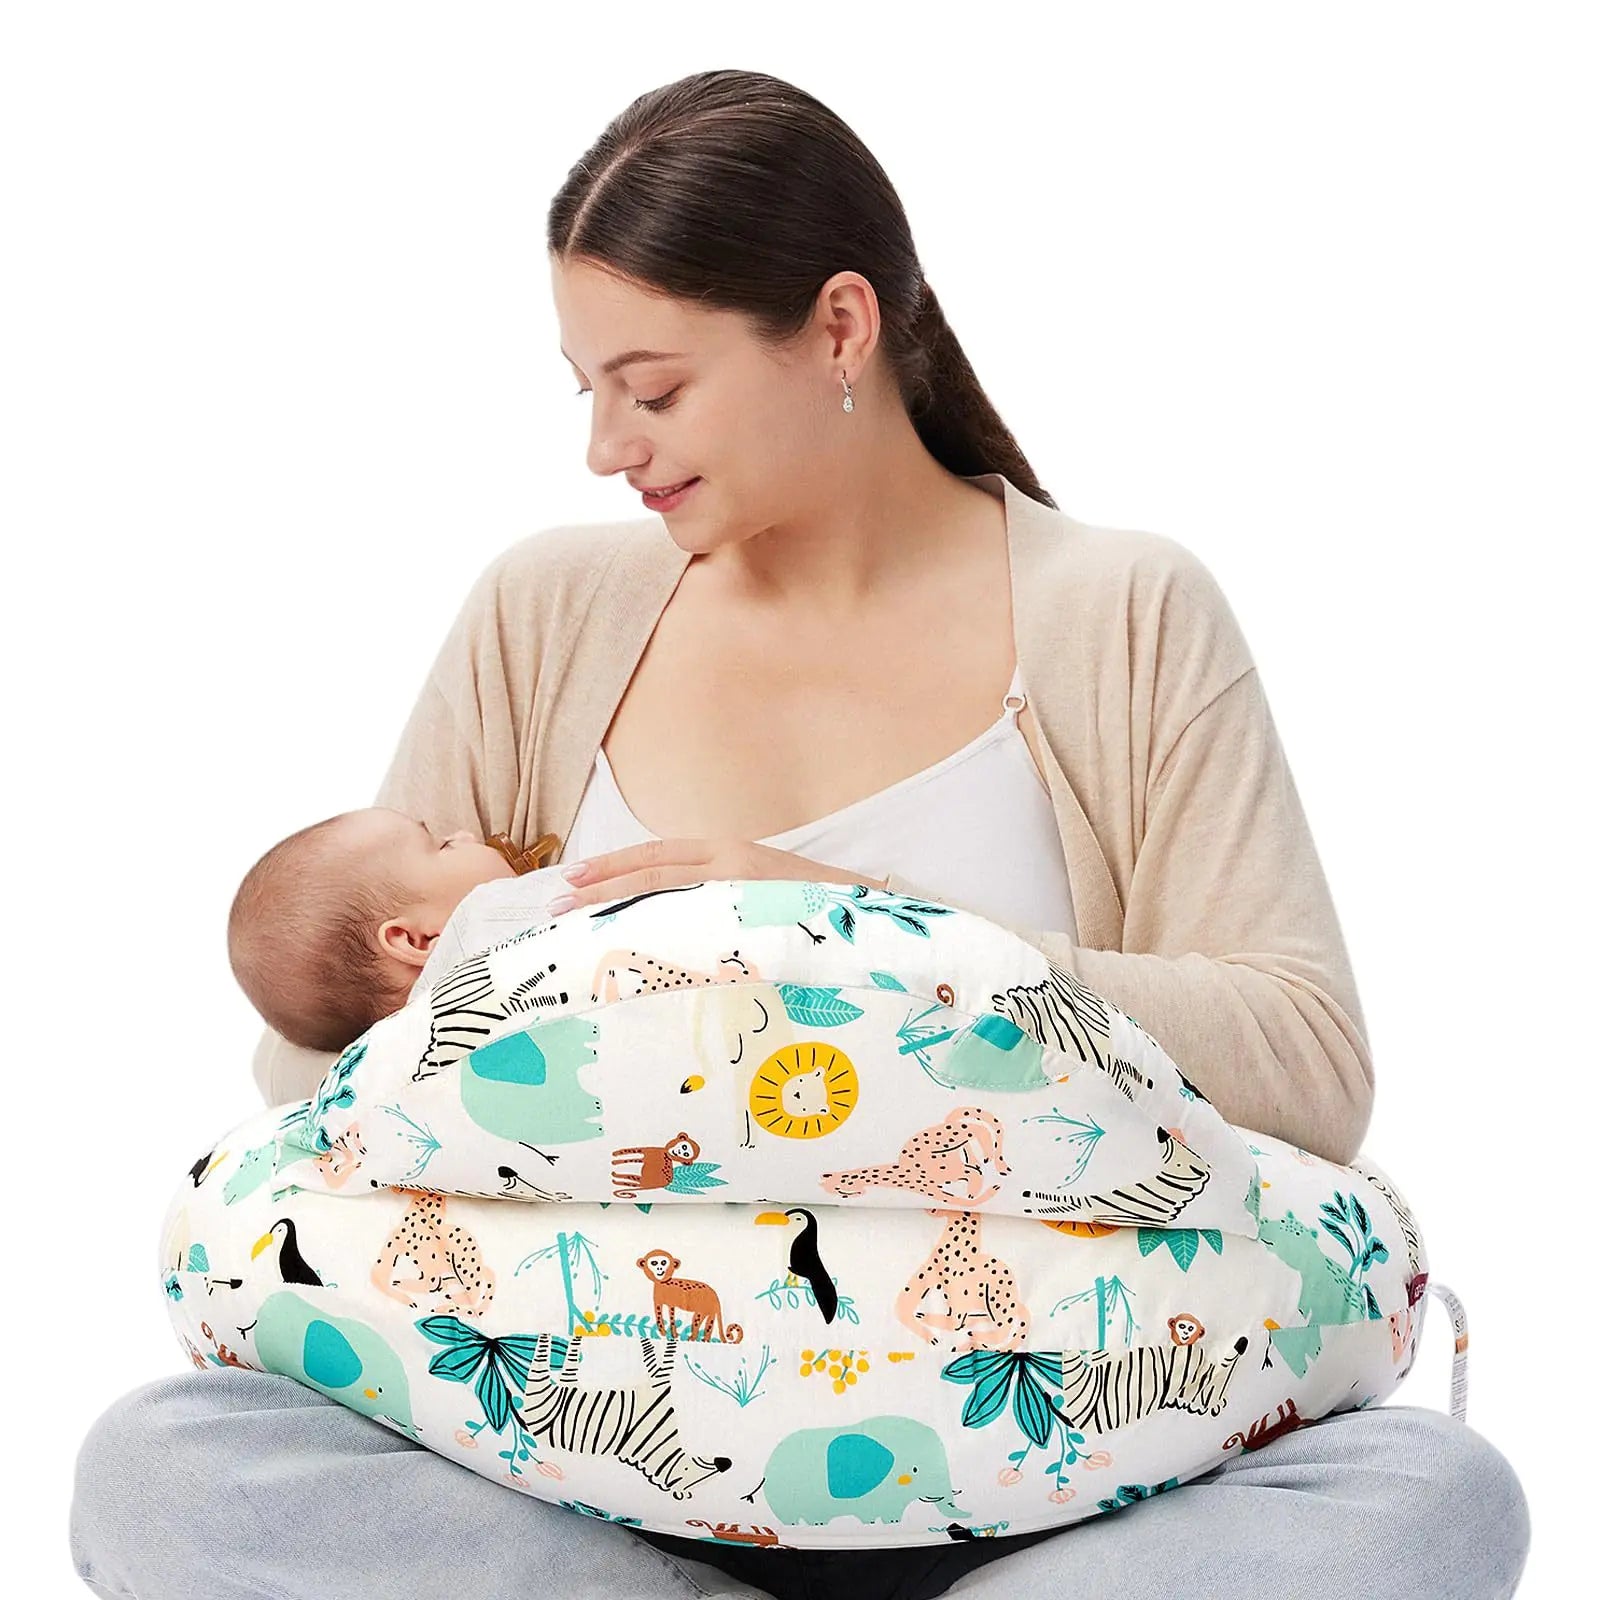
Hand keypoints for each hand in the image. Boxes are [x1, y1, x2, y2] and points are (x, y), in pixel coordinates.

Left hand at [548, 836, 886, 913]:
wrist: (878, 918)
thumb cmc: (818, 909)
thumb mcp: (763, 892)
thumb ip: (721, 898)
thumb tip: (672, 917)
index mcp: (733, 854)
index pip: (659, 854)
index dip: (613, 865)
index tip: (572, 877)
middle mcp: (734, 867)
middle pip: (653, 874)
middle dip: (601, 889)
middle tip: (554, 907)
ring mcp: (744, 896)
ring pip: (668, 900)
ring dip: (621, 913)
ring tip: (579, 930)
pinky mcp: (756, 926)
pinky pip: (699, 934)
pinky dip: (663, 941)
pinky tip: (636, 957)